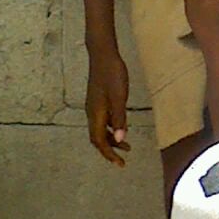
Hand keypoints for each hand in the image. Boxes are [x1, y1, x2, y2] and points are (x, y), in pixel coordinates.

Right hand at [85, 50, 130, 166]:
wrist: (103, 55)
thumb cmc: (112, 74)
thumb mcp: (119, 97)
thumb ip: (119, 118)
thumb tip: (119, 140)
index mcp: (95, 113)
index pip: (98, 141)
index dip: (109, 154)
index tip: (120, 164)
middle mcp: (91, 112)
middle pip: (97, 138)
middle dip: (109, 151)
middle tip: (123, 160)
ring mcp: (93, 106)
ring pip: (99, 130)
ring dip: (111, 140)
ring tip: (126, 146)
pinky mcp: (97, 100)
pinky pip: (102, 121)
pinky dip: (110, 129)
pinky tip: (120, 127)